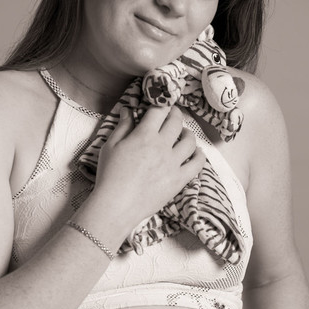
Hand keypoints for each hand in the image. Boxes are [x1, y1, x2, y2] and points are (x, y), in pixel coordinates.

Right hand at [94, 104, 204, 229]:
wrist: (116, 205)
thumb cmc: (109, 176)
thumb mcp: (110, 146)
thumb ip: (123, 126)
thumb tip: (128, 110)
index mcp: (144, 135)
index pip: (159, 111)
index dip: (162, 103)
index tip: (161, 103)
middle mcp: (162, 146)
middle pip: (177, 122)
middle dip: (176, 114)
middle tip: (173, 114)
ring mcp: (173, 164)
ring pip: (190, 141)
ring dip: (188, 133)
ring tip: (184, 133)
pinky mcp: (179, 180)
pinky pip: (197, 164)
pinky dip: (199, 155)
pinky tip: (196, 153)